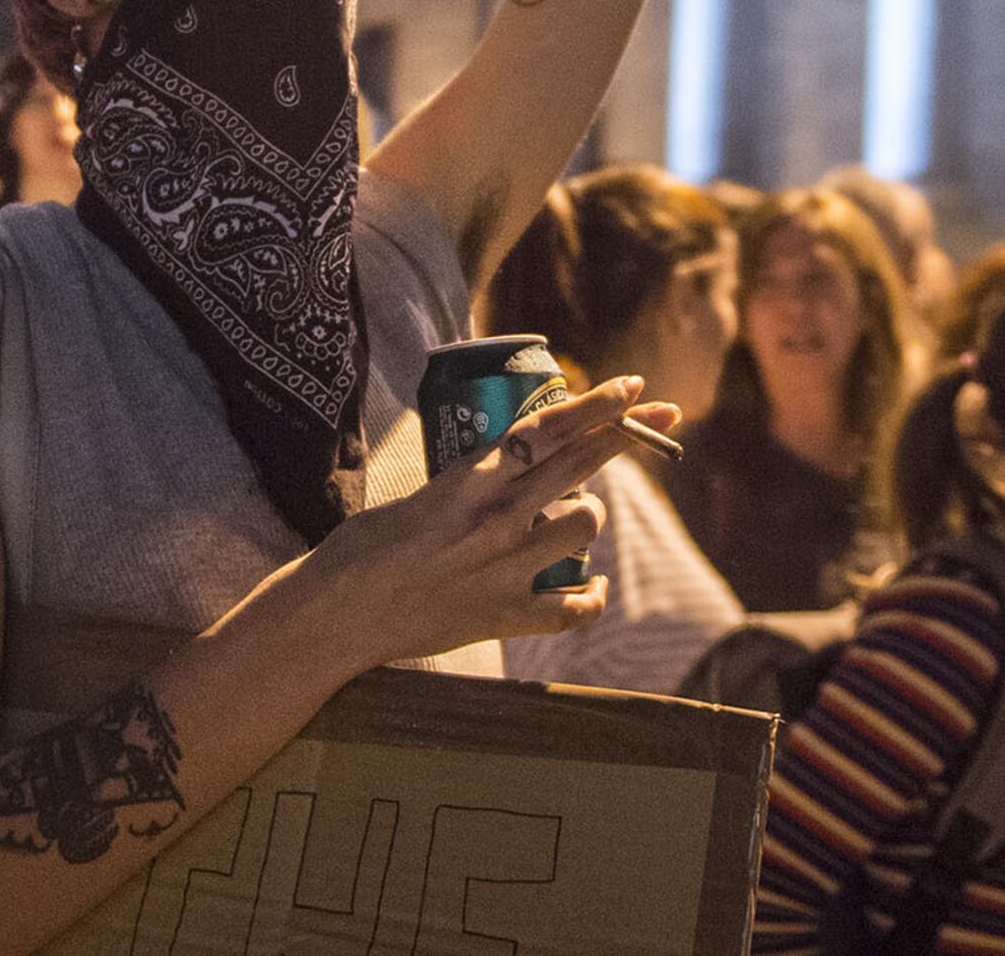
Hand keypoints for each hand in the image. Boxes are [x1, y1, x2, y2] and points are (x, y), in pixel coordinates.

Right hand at [307, 377, 682, 670]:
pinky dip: (591, 592)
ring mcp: (506, 570)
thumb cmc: (366, 547)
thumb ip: (474, 480)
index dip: (596, 406)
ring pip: (586, 524)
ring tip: (572, 518)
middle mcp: (497, 518)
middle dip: (629, 433)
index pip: (547, 430)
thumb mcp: (423, 493)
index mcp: (471, 479)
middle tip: (666, 414)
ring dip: (588, 515)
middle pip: (580, 464)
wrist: (338, 613)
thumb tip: (518, 462)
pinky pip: (577, 605)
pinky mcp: (506, 618)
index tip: (632, 386)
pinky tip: (592, 584)